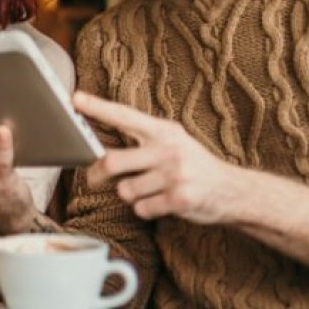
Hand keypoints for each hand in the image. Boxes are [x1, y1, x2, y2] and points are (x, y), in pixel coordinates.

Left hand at [76, 91, 243, 224]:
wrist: (233, 190)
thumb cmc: (191, 164)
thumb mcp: (172, 141)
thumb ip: (141, 140)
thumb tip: (99, 148)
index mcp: (163, 130)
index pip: (124, 115)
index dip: (98, 107)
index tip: (75, 99)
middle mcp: (168, 149)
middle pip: (112, 161)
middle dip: (96, 174)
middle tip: (93, 179)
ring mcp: (175, 175)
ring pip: (125, 190)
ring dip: (129, 194)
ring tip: (148, 190)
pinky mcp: (180, 199)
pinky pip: (141, 209)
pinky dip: (145, 209)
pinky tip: (161, 203)